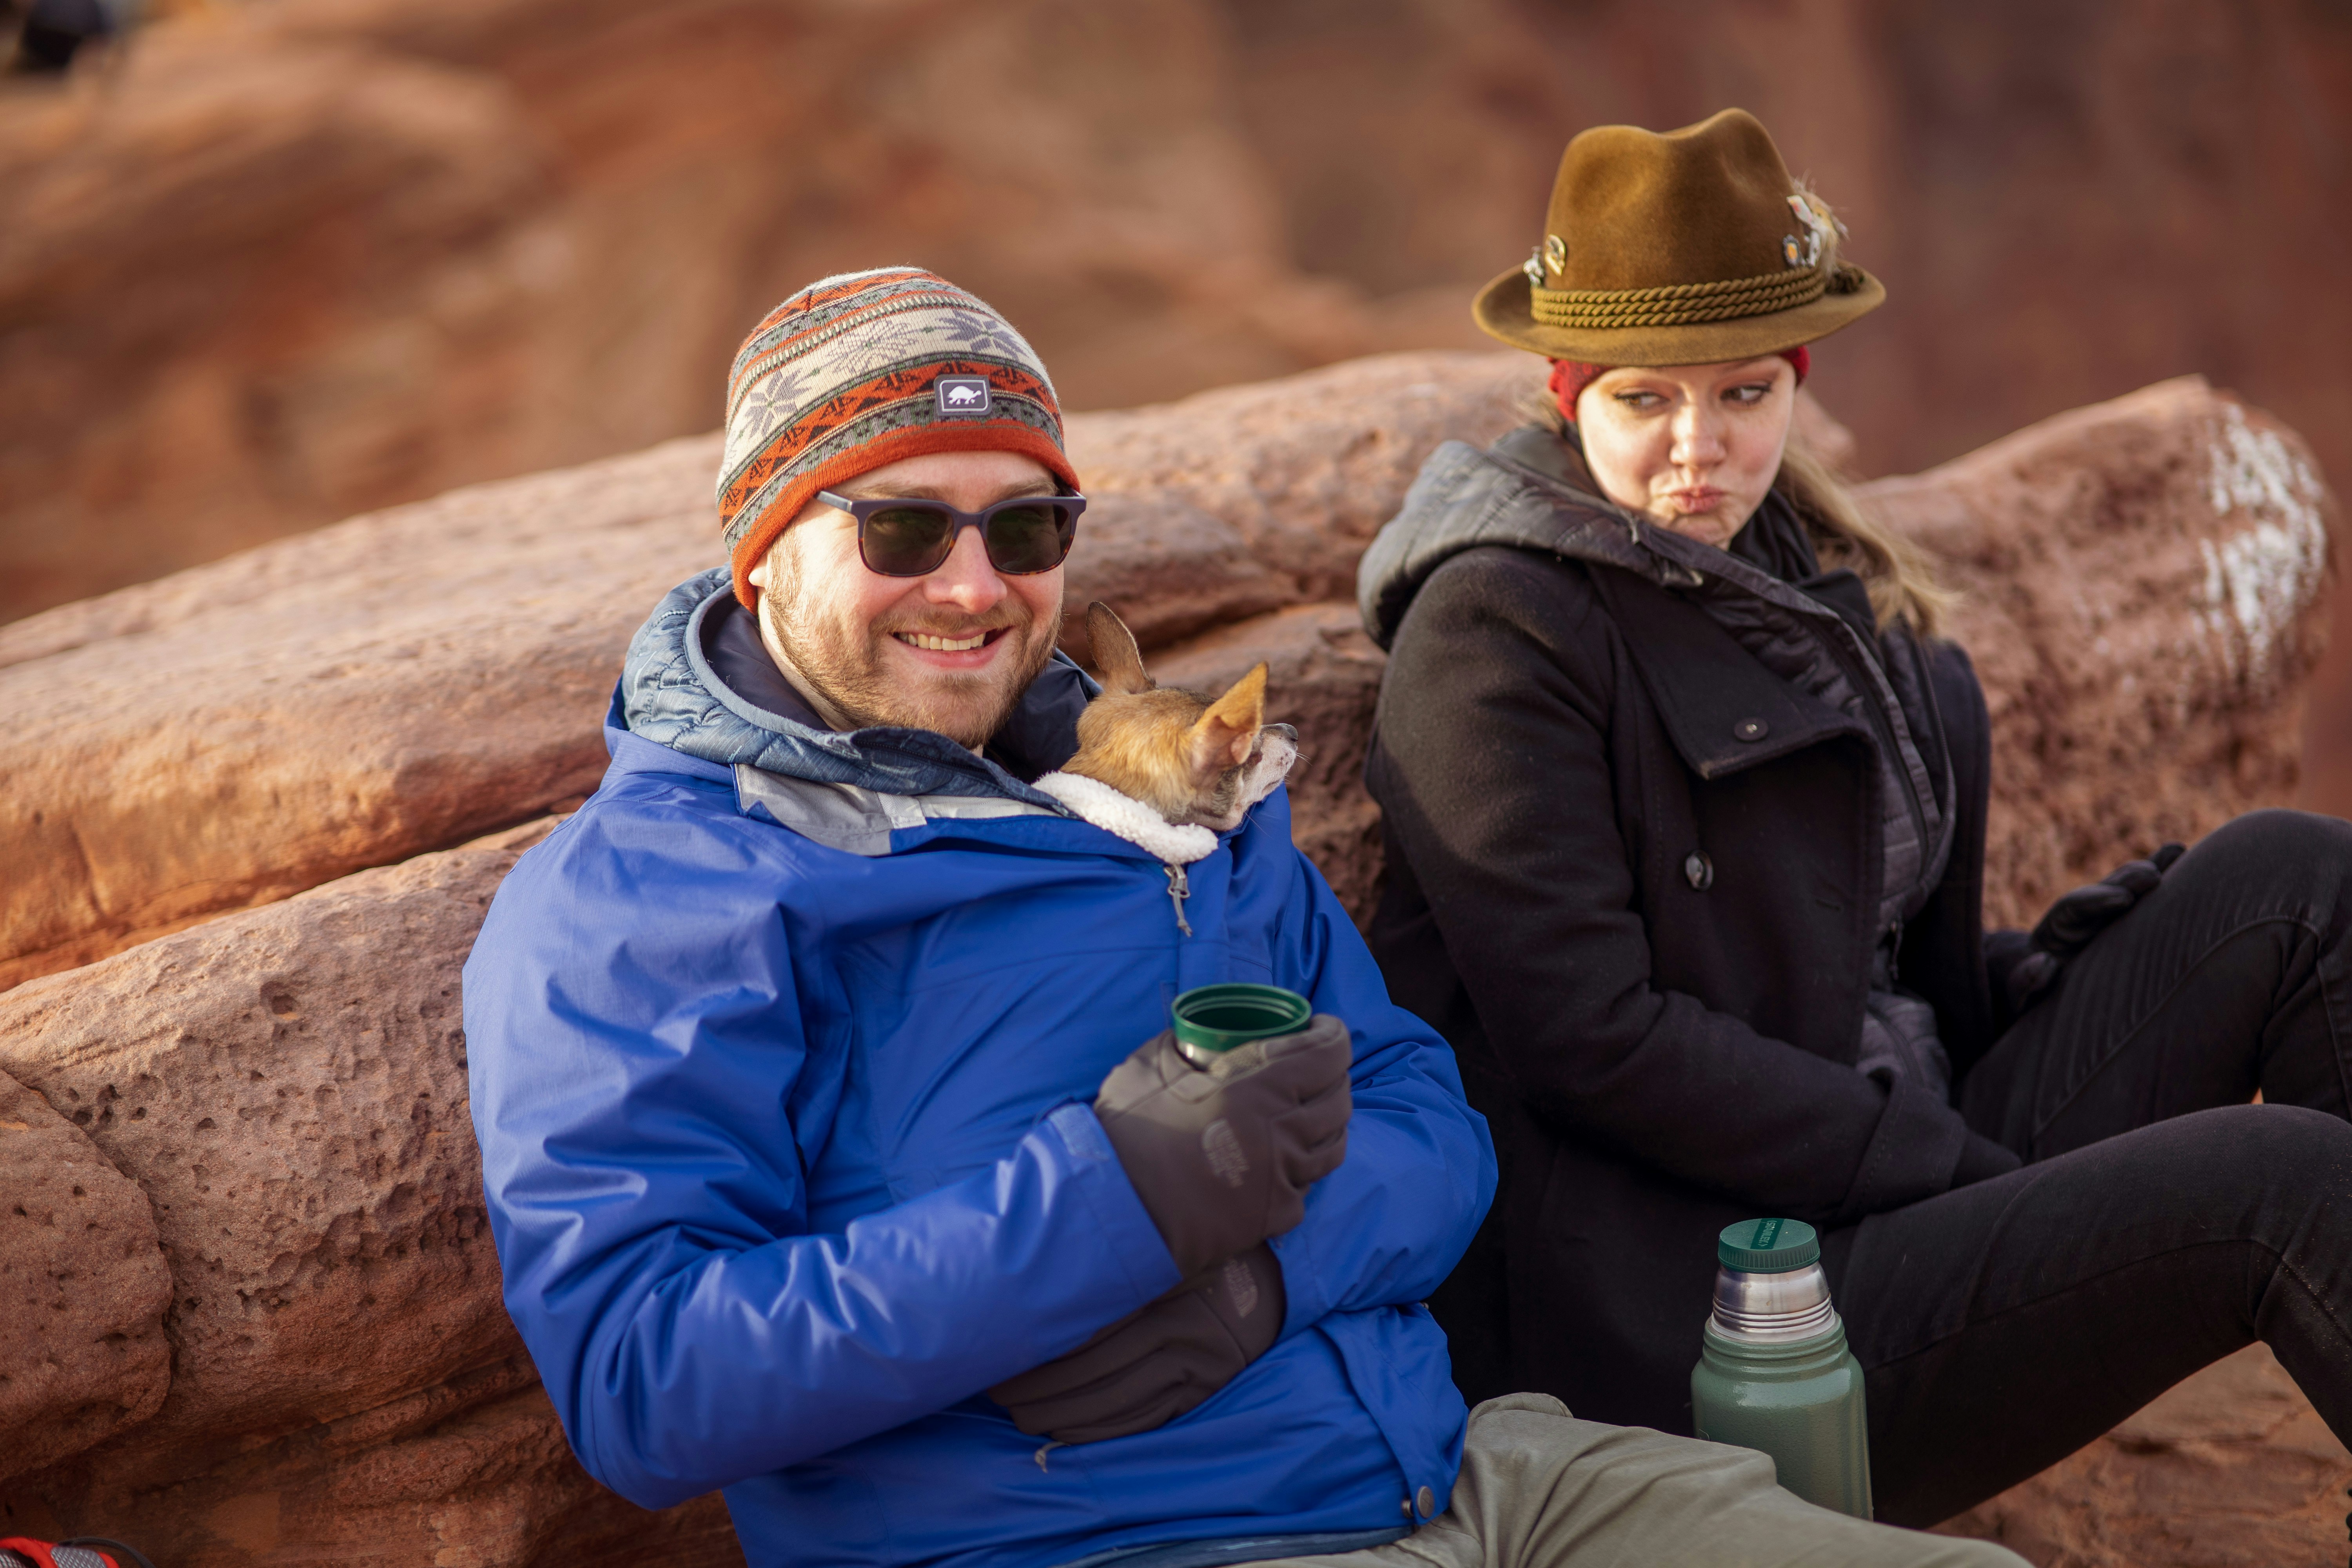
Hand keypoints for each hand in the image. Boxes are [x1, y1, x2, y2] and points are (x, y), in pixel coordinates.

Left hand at [991, 1243, 1285, 1442]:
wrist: (1274, 1277)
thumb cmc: (1200, 1253)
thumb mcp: (1160, 1244)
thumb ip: (1111, 1254)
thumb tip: (1037, 1270)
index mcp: (1160, 1285)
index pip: (1082, 1329)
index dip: (1035, 1351)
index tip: (997, 1357)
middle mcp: (1179, 1327)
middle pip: (1090, 1371)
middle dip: (1035, 1389)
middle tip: (997, 1394)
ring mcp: (1196, 1365)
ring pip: (1112, 1402)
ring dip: (1058, 1415)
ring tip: (1021, 1416)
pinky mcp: (1205, 1392)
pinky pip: (1143, 1421)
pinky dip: (1098, 1431)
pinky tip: (1065, 1430)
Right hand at [1093, 1015, 1350, 1276]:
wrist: (1116, 1209)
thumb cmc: (1128, 1132)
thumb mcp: (1151, 1066)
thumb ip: (1184, 1043)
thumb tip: (1196, 1035)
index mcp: (1259, 1086)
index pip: (1328, 1053)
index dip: (1332, 1035)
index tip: (1319, 1028)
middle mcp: (1284, 1131)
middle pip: (1339, 1099)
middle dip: (1334, 1077)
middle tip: (1314, 1071)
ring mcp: (1283, 1177)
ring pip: (1333, 1146)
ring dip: (1325, 1125)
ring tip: (1307, 1116)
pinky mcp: (1274, 1216)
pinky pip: (1306, 1188)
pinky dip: (1300, 1171)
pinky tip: (1280, 1163)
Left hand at [2005, 843, 2183, 1012]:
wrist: (2050, 993)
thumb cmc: (2036, 994)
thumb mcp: (2023, 991)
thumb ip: (2027, 980)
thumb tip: (2045, 965)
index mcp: (2055, 931)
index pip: (2071, 908)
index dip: (2095, 900)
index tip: (2123, 899)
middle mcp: (2083, 918)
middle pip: (2102, 891)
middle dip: (2125, 880)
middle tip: (2152, 875)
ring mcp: (2108, 918)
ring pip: (2126, 889)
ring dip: (2147, 872)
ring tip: (2176, 852)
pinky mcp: (2130, 923)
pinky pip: (2147, 900)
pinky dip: (2164, 879)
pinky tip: (2182, 853)